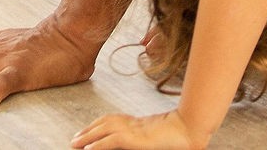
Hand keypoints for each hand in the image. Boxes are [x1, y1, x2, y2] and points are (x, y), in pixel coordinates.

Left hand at [72, 111, 204, 149]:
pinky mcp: (137, 139)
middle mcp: (135, 123)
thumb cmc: (183, 134)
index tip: (87, 132)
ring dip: (88, 137)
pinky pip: (113, 141)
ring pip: (105, 130)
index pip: (113, 120)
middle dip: (88, 130)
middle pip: (106, 122)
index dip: (98, 125)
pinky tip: (88, 149)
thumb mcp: (159, 136)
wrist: (192, 130)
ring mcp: (136, 130)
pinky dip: (99, 144)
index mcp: (140, 123)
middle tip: (74, 139)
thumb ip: (147, 137)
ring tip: (75, 143)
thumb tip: (140, 141)